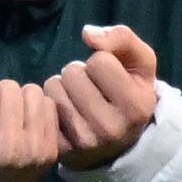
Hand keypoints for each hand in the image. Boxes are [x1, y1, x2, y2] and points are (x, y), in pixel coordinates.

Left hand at [42, 24, 162, 171]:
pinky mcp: (61, 149)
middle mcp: (110, 127)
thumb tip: (86, 33)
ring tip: (78, 98)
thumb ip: (122, 38)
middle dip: (79, 73)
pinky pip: (41, 106)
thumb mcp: (140, 63)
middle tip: (91, 87)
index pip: (100, 61)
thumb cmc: (129, 93)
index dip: (102, 61)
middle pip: (72, 73)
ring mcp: (84, 141)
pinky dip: (50, 102)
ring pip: (53, 86)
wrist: (118, 143)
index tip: (109, 77)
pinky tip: (65, 112)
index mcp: (135, 106)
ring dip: (62, 85)